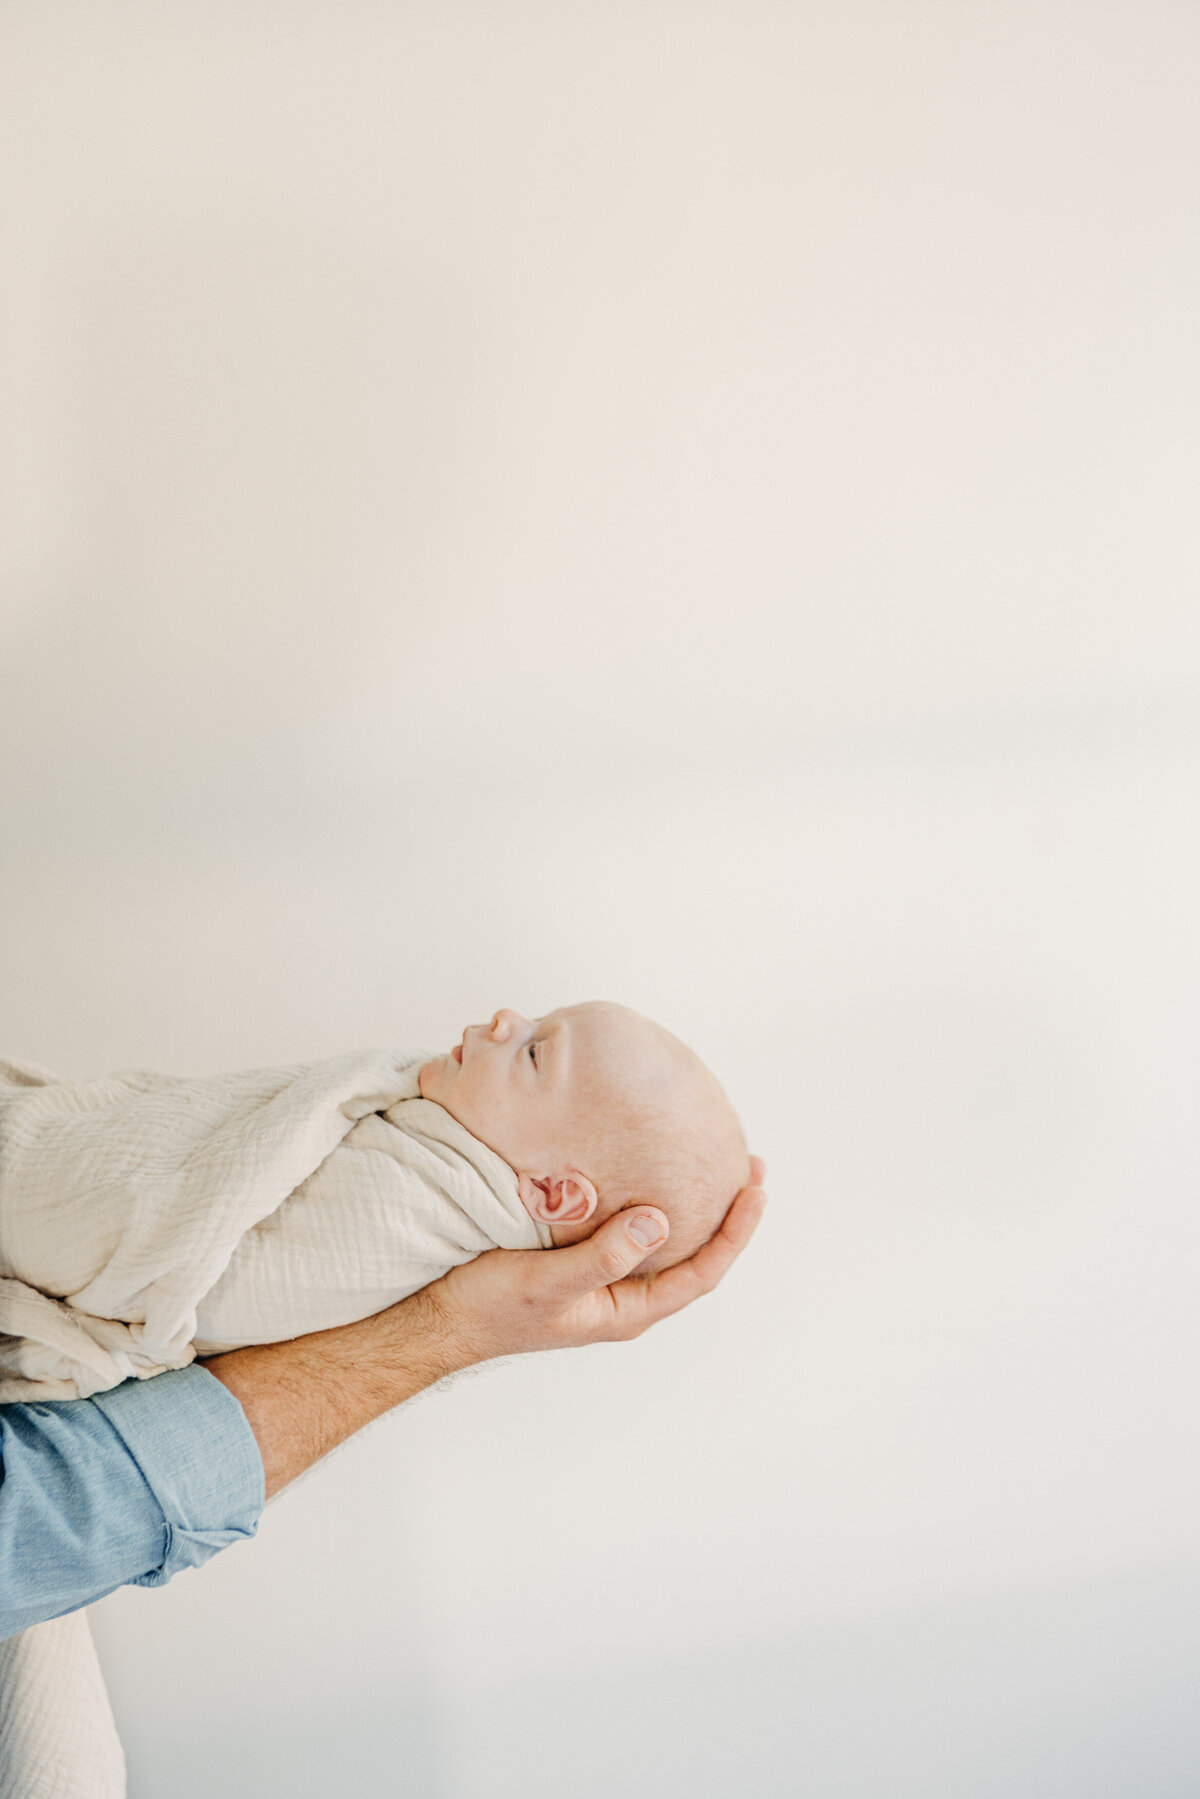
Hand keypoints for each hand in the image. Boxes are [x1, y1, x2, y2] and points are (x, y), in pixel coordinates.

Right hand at [422, 1155, 767, 1366]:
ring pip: (664, 1243)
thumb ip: (603, 1254)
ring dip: (694, 1208)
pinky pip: (629, 1231)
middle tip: (750, 1168)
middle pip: (693, 1256)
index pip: (702, 1272)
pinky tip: (649, 1174)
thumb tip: (660, 1221)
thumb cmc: (492, 1308)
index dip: (735, 1232)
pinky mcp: (579, 1259)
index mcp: (627, 1310)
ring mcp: (603, 1279)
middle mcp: (623, 1296)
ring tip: (713, 1167)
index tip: (757, 1189)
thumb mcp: (549, 1281)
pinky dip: (651, 1202)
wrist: (440, 1318)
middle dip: (726, 1215)